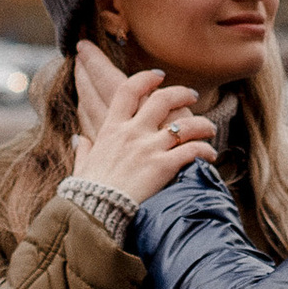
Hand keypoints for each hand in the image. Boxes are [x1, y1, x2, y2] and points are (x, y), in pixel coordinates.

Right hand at [71, 42, 220, 206]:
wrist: (95, 212)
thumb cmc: (87, 192)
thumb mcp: (82, 165)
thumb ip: (82, 149)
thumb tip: (77, 139)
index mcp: (112, 129)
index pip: (129, 90)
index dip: (146, 78)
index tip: (158, 76)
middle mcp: (133, 133)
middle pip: (162, 99)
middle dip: (181, 93)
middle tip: (192, 95)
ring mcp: (149, 148)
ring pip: (185, 125)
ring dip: (202, 124)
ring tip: (209, 129)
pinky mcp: (164, 166)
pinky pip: (192, 151)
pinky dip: (205, 151)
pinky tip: (210, 155)